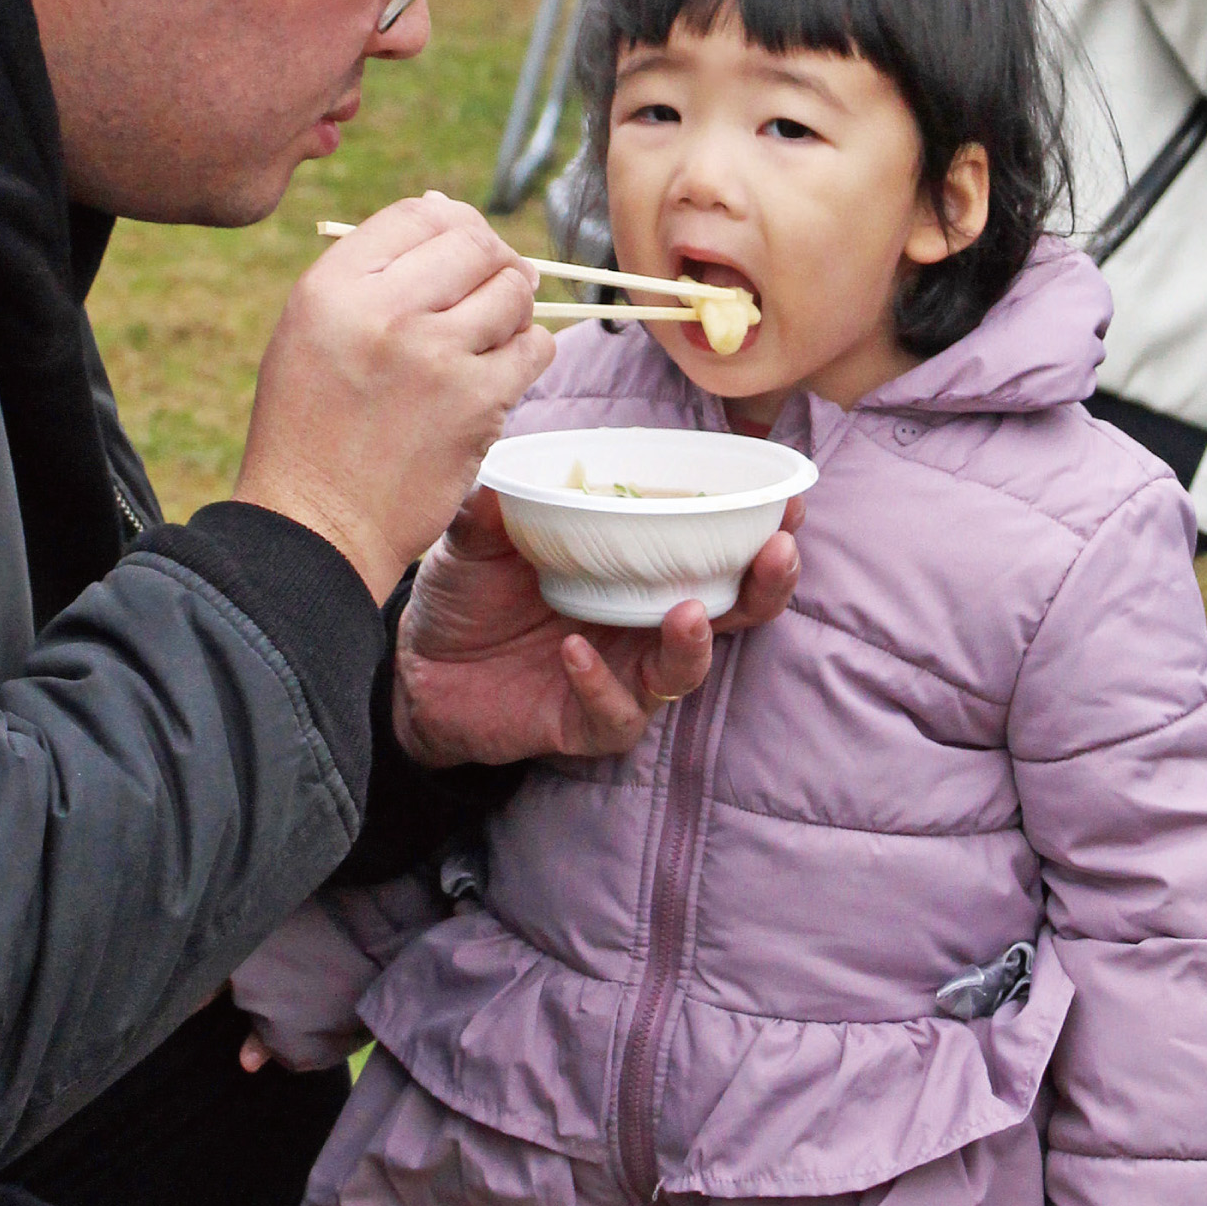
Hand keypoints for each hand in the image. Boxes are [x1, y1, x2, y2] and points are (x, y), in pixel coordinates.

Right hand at [233, 192, 551, 602]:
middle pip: (474, 243)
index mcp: (332, 287)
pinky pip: (535, 349)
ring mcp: (435, 356)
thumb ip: (373, 270)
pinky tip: (500, 371)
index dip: (450, 223)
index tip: (460, 250)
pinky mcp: (477, 402)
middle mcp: (383, 311)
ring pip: (513, 291)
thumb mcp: (312, 329)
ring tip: (489, 334)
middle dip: (491, 260)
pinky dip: (528, 353)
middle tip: (489, 287)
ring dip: (513, 307)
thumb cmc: (311, 425)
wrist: (315, 524)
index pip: (417, 215)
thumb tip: (446, 206)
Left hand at [393, 485, 802, 766]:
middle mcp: (643, 624)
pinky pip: (613, 714)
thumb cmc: (468, 592)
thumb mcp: (476, 539)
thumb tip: (500, 481)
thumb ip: (491, 510)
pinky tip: (575, 652)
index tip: (789, 499)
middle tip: (777, 551)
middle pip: (732, 613)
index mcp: (638, 571)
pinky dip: (600, 684)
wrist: (417, 669)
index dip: (761, 529)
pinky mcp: (586, 724)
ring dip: (694, 644)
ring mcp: (621, 677)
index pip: (717, 549)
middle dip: (766, 585)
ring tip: (687, 612)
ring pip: (684, 672)